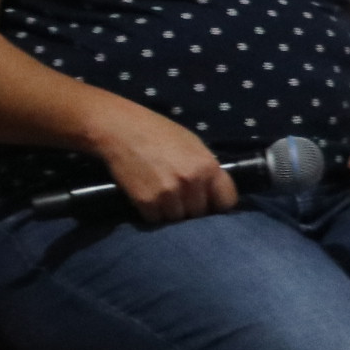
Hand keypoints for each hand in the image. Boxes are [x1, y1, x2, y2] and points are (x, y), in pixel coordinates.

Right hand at [93, 105, 236, 225]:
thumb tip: (214, 194)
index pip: (227, 202)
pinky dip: (153, 214)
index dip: (218, 205)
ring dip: (172, 213)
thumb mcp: (194, 146)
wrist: (122, 129)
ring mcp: (169, 194)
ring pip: (178, 220)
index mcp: (208, 167)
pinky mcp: (146, 202)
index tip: (210, 205)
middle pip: (201, 215)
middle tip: (181, 199)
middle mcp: (192, 182)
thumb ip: (207, 170)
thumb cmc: (160, 133)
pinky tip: (149, 199)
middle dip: (192, 210)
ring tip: (163, 198)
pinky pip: (156, 220)